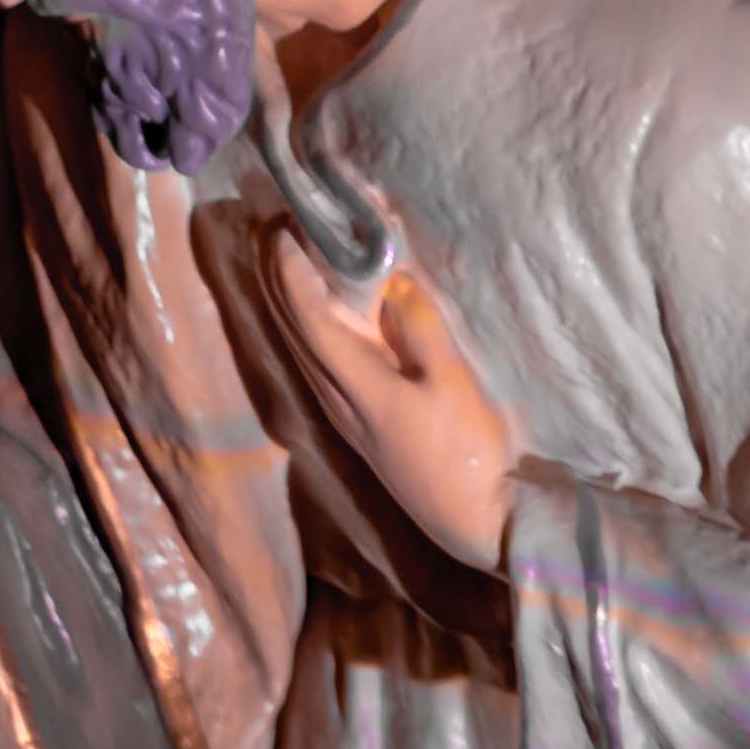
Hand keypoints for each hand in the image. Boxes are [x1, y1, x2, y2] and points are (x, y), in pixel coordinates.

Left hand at [271, 229, 519, 563]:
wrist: (474, 518)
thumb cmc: (467, 450)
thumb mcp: (451, 381)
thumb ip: (420, 329)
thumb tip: (394, 284)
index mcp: (355, 385)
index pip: (307, 318)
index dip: (292, 273)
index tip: (284, 230)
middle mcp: (336, 400)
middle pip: (294, 331)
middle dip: (280, 281)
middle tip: (275, 232)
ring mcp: (344, 415)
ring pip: (302, 348)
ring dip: (291, 303)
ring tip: (287, 262)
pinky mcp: (358, 424)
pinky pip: (318, 365)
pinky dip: (309, 329)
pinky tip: (317, 317)